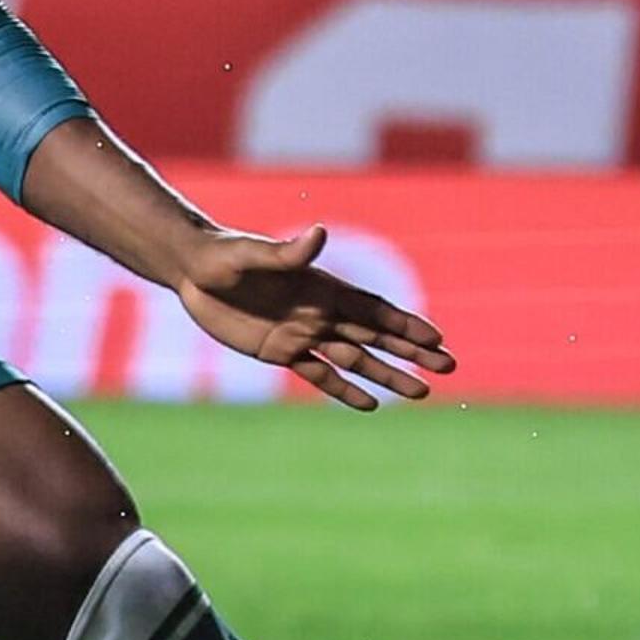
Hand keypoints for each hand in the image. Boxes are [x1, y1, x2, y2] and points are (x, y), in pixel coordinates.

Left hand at [173, 224, 455, 411]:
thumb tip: (319, 234)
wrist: (191, 270)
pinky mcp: (280, 351)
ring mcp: (302, 333)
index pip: (375, 309)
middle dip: (412, 353)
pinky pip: (318, 374)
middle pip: (377, 336)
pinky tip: (369, 405)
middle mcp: (320, 312)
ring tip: (420, 393)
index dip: (406, 324)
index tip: (437, 340)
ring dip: (387, 375)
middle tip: (449, 368)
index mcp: (322, 287)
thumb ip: (288, 253)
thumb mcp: (253, 254)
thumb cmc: (222, 255)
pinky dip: (343, 389)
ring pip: (355, 359)